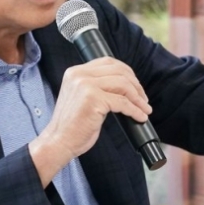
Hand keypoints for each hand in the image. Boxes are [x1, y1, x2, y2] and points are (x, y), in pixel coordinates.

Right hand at [28, 57, 150, 185]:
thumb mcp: (82, 97)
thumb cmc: (72, 125)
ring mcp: (86, 86)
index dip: (127, 72)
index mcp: (76, 72)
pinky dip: (135, 110)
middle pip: (119, 71)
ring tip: (144, 108)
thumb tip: (125, 86)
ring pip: (123, 85)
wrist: (58, 142)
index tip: (136, 86)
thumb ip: (97, 86)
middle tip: (143, 99)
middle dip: (136, 85)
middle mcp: (80, 75)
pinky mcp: (93, 100)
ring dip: (138, 98)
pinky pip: (123, 102)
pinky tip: (140, 117)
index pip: (108, 62)